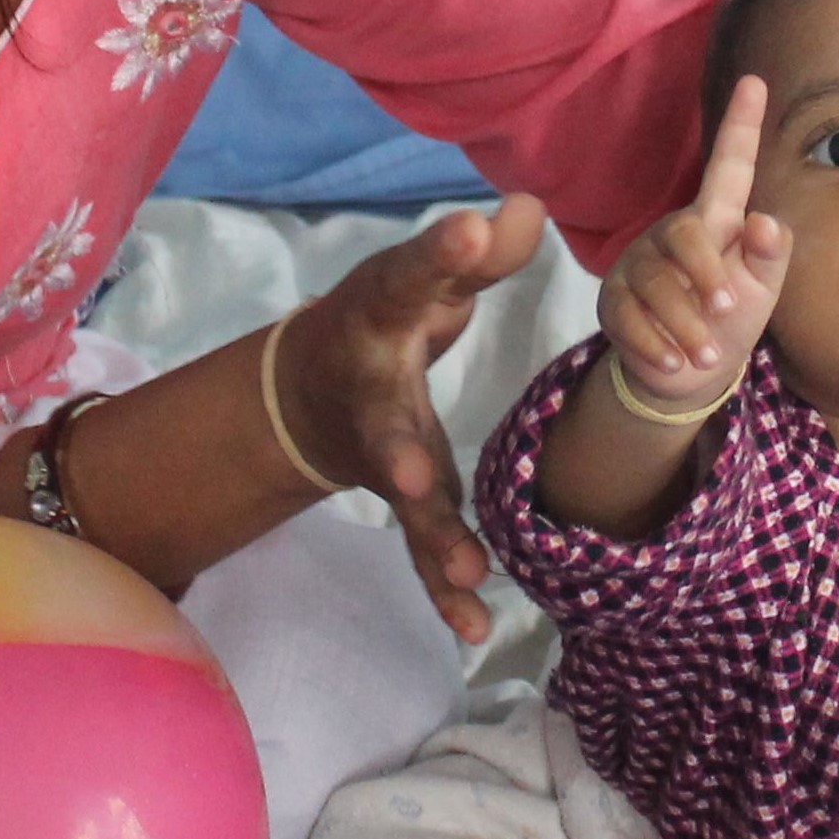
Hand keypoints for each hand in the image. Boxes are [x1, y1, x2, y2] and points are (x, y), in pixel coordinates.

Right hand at [275, 197, 546, 644]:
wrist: (310, 387)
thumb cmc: (384, 315)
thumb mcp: (420, 276)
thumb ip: (474, 255)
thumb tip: (529, 209)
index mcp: (381, 315)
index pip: (413, 280)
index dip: (439, 257)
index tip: (473, 232)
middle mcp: (374, 391)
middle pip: (387, 423)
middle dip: (400, 451)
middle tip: (414, 476)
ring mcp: (385, 453)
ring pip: (408, 502)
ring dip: (434, 538)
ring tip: (465, 570)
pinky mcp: (405, 497)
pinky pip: (425, 547)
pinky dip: (446, 590)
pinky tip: (475, 629)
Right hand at [599, 75, 791, 412]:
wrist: (685, 375)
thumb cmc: (729, 320)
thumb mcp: (761, 290)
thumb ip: (770, 256)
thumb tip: (764, 222)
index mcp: (716, 223)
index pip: (729, 168)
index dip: (741, 126)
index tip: (756, 81)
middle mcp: (673, 234)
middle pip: (684, 234)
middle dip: (706, 273)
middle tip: (727, 309)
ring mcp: (637, 266)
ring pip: (655, 282)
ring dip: (685, 323)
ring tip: (707, 356)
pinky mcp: (613, 300)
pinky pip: (628, 316)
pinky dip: (656, 344)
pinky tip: (676, 363)